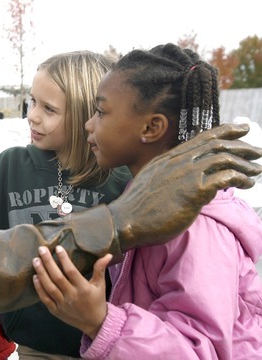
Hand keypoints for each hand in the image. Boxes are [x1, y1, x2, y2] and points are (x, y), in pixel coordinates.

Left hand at [33, 246, 111, 339]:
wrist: (94, 324)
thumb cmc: (97, 300)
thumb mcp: (100, 285)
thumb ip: (100, 269)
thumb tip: (108, 254)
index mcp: (83, 288)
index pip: (71, 271)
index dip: (64, 259)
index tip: (58, 248)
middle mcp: (72, 296)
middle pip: (57, 278)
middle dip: (48, 262)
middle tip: (41, 249)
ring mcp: (62, 304)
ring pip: (49, 287)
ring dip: (41, 273)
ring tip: (35, 260)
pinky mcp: (55, 311)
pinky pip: (45, 299)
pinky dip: (39, 288)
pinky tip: (35, 277)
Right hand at [109, 123, 261, 251]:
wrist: (126, 220)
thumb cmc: (138, 207)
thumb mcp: (152, 181)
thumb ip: (169, 175)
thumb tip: (186, 178)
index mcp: (169, 158)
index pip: (202, 138)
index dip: (226, 131)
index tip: (242, 129)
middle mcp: (179, 161)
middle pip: (217, 144)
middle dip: (242, 146)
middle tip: (257, 152)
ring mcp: (186, 174)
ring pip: (224, 158)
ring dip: (245, 163)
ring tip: (257, 170)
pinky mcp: (194, 191)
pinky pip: (225, 178)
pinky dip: (240, 178)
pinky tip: (247, 184)